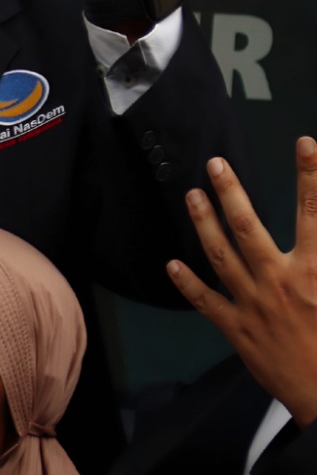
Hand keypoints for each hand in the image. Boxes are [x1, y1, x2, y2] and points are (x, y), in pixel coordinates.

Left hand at [167, 139, 316, 426]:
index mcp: (316, 270)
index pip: (314, 212)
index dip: (311, 176)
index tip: (305, 145)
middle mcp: (281, 281)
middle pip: (249, 226)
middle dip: (230, 192)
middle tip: (215, 165)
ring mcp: (254, 304)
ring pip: (220, 256)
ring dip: (203, 224)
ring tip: (191, 197)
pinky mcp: (237, 329)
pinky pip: (206, 302)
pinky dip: (188, 284)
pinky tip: (172, 265)